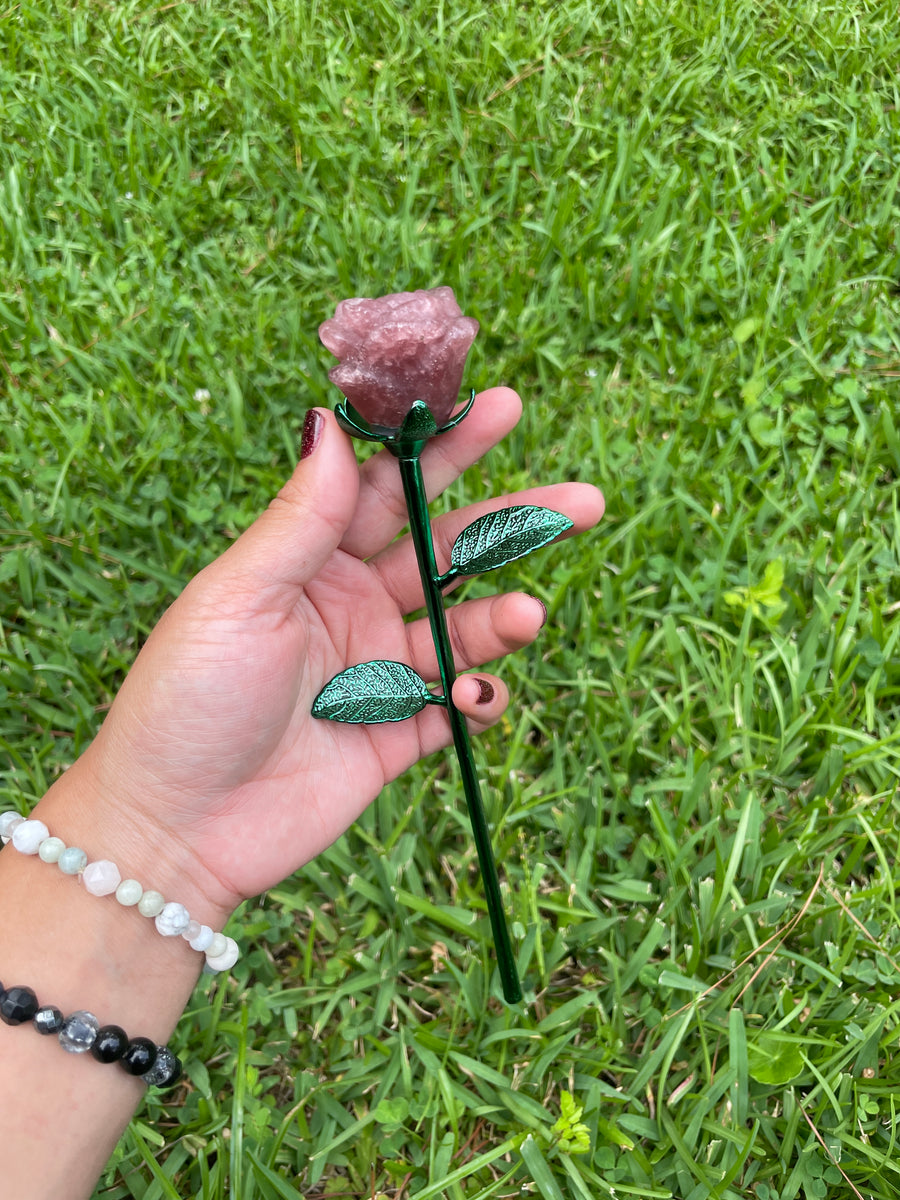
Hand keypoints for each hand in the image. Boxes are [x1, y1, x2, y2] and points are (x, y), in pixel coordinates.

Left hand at [62, 389, 602, 918]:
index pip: (391, 488)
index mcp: (312, 560)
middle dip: (515, 524)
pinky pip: (461, 705)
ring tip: (525, 616)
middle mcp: (353, 605)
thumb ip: (301, 517)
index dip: (447, 449)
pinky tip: (471, 697)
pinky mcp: (398, 734)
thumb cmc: (190, 696)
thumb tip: (329, 417)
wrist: (177, 825)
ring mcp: (379, 670)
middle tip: (582, 502)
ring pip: (465, 626)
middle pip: (449, 551)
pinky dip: (481, 697)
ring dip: (502, 617)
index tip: (503, 407)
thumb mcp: (242, 594)